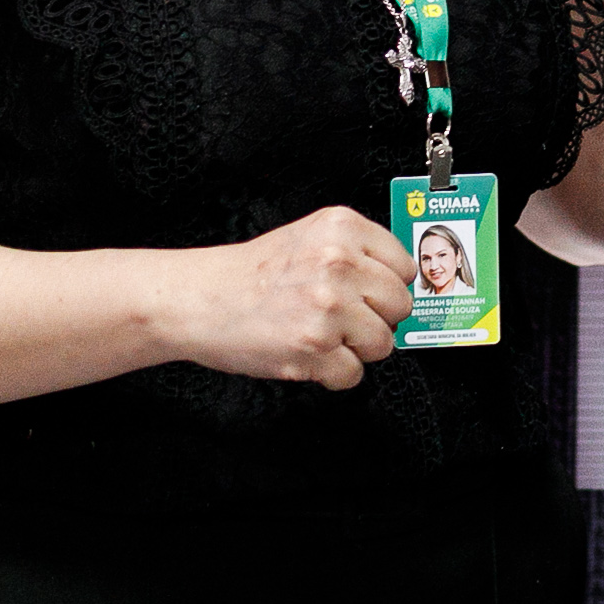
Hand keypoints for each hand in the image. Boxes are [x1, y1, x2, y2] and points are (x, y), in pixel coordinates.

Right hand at [167, 205, 418, 388]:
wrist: (200, 299)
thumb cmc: (250, 273)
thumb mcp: (310, 236)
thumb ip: (356, 251)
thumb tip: (400, 280)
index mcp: (342, 228)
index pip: (404, 267)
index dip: (386, 287)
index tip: (369, 295)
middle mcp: (339, 263)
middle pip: (400, 306)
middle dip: (376, 319)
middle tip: (344, 320)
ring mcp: (329, 307)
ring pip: (382, 344)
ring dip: (355, 349)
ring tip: (323, 336)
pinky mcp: (314, 347)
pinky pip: (353, 374)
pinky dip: (333, 374)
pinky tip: (309, 355)